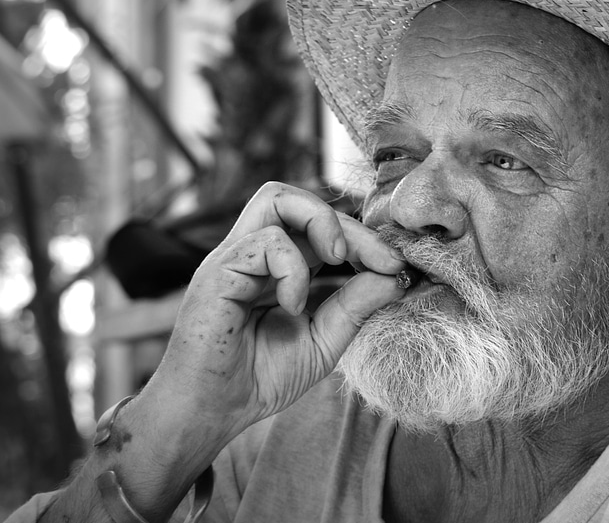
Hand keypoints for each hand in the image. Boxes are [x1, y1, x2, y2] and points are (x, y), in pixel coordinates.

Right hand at [147, 182, 405, 441]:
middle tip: (382, 259)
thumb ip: (356, 306)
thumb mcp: (325, 340)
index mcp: (278, 264)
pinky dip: (293, 269)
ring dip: (321, 223)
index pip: (321, 224)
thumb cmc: (260, 377)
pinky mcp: (217, 272)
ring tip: (339, 260)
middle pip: (300, 198)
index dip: (363, 237)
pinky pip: (264, 241)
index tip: (396, 265)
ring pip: (276, 198)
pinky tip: (295, 306)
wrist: (211, 412)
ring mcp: (233, 258)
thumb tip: (395, 275)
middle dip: (350, 224)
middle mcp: (253, 253)